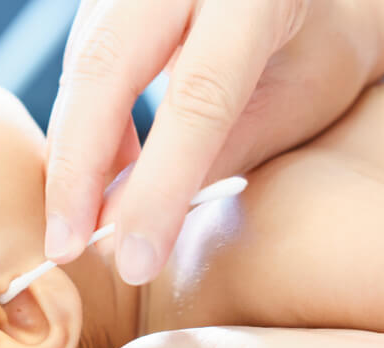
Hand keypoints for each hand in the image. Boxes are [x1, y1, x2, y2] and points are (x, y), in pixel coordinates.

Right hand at [44, 0, 378, 284]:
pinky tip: (102, 178)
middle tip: (65, 249)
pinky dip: (82, 130)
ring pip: (81, 68)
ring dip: (74, 155)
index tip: (134, 261)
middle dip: (78, 169)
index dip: (160, 187)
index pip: (197, 96)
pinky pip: (80, 66)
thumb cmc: (318, 49)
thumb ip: (215, 157)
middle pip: (106, 67)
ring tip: (82, 226)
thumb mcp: (293, 105)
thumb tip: (124, 226)